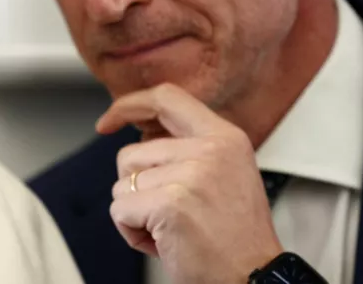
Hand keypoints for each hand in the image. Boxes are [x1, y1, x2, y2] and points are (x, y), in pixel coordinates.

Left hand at [97, 83, 282, 283]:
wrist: (254, 279)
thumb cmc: (234, 236)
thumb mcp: (225, 173)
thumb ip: (188, 148)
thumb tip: (140, 133)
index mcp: (225, 137)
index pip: (167, 98)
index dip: (130, 105)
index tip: (108, 121)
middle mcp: (210, 150)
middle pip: (131, 153)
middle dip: (138, 189)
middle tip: (174, 215)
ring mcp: (189, 175)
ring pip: (122, 184)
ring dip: (136, 213)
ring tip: (172, 228)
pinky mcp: (169, 203)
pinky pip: (120, 210)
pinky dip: (131, 232)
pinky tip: (163, 242)